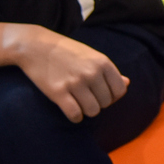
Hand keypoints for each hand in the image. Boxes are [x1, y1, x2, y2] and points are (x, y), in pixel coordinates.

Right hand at [0, 24, 129, 122]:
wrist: (36, 46)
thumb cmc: (67, 52)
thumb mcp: (92, 55)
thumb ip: (109, 71)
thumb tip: (127, 83)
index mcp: (102, 62)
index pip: (120, 91)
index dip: (112, 96)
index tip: (100, 93)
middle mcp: (91, 72)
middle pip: (106, 103)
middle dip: (97, 103)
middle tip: (85, 95)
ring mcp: (75, 83)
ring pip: (93, 111)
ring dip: (86, 110)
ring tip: (78, 102)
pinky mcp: (58, 92)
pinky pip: (75, 115)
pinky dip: (75, 117)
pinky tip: (70, 109)